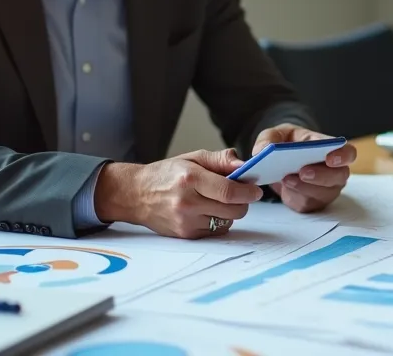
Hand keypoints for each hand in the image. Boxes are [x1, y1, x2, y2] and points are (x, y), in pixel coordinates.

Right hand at [94, 149, 262, 238]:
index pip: (228, 191)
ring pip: (227, 222)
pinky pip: (215, 231)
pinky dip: (218, 222)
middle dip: (243, 202)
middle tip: (239, 194)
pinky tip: (207, 211)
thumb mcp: (192, 158)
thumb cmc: (166, 174)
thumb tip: (243, 165)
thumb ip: (220, 160)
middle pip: (232, 210)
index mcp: (190, 179)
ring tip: (217, 201)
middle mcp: (187, 203)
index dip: (248, 192)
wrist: (135, 195)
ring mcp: (185, 222)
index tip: (256, 190)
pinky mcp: (185, 235)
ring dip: (229, 213)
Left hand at [253, 124, 356, 212]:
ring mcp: (325, 189)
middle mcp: (334, 171)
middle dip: (321, 175)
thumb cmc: (286, 144)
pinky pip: (308, 204)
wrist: (280, 163)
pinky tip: (286, 190)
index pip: (348, 153)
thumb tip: (263, 149)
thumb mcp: (276, 134)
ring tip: (287, 179)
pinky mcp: (313, 203)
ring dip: (305, 187)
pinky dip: (296, 197)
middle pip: (338, 176)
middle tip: (303, 172)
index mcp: (330, 149)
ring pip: (323, 193)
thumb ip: (268, 138)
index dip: (343, 156)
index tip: (330, 158)